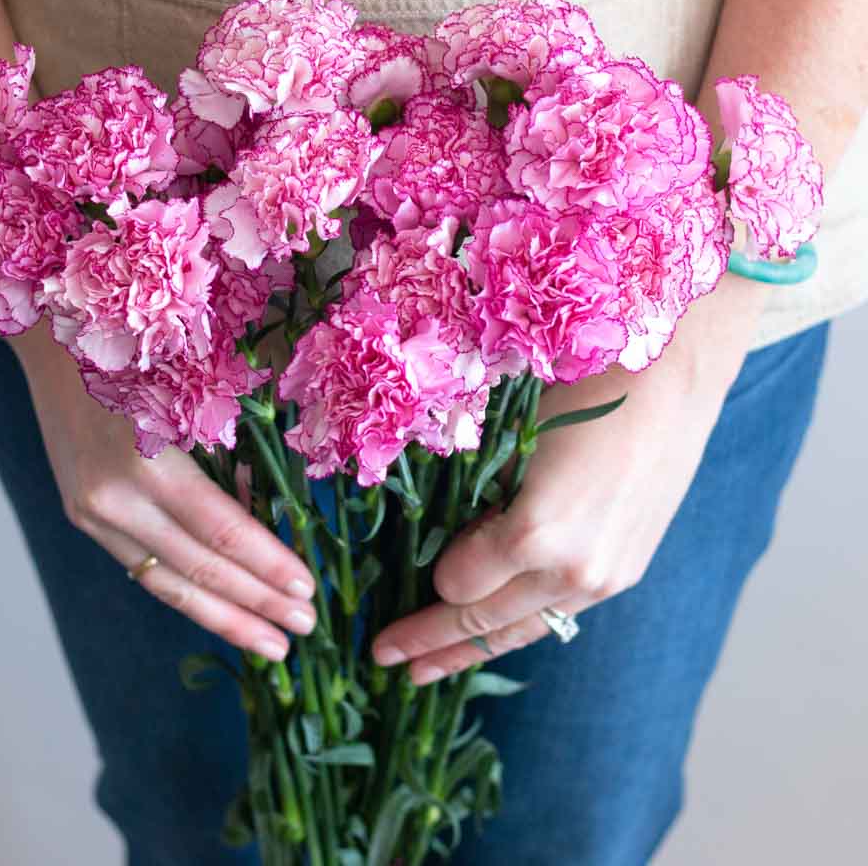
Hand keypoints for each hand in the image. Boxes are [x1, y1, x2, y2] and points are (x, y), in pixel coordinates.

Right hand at [9, 322, 317, 661]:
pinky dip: (187, 593)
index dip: (266, 564)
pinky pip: (143, 568)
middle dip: (254, 603)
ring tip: (270, 644)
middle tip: (303, 629)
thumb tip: (269, 507)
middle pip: (197, 567)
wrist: (51, 344)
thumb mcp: (191, 391)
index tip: (306, 591)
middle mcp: (113, 497)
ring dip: (223, 617)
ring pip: (166, 583)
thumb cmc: (138, 353)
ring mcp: (92, 514)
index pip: (220, 528)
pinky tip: (221, 611)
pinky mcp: (83, 519)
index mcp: (146, 458)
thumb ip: (232, 451)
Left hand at [372, 276, 765, 684]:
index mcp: (534, 531)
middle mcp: (572, 570)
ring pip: (522, 630)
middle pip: (484, 620)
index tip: (414, 566)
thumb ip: (475, 495)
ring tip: (426, 675)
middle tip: (384, 658)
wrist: (669, 377)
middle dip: (430, 642)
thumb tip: (446, 533)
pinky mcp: (625, 572)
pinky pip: (557, 614)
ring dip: (469, 651)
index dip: (431, 577)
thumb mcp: (506, 438)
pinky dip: (517, 628)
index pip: (458, 582)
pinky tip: (491, 637)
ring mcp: (604, 578)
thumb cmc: (578, 387)